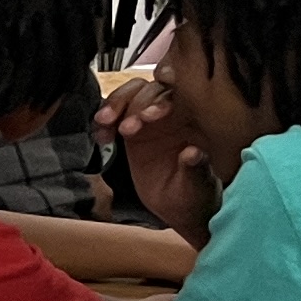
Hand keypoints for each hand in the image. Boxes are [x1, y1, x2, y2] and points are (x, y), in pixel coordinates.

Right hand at [96, 79, 219, 244]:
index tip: (148, 115)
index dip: (162, 96)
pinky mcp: (133, 130)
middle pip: (151, 89)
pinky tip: (101, 137)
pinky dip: (104, 121)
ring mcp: (152, 120)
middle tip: (127, 129)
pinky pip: (115, 114)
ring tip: (106, 124)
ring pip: (132, 94)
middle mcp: (174, 114)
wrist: (181, 210)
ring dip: (116, 104)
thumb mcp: (200, 187)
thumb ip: (197, 170)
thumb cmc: (197, 197)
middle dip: (135, 104)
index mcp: (196, 122)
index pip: (181, 93)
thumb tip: (192, 154)